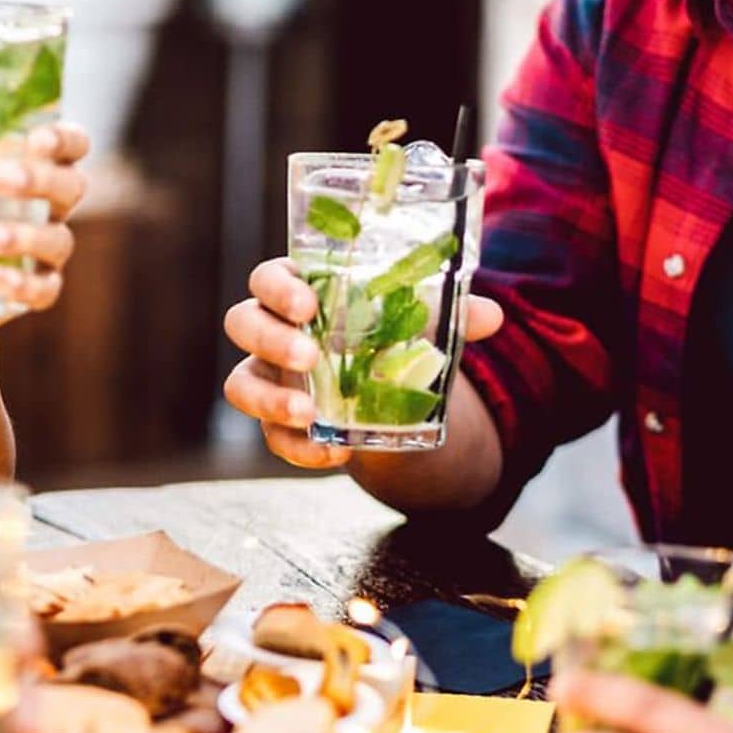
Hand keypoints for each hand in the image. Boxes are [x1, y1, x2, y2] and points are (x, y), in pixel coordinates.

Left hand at [0, 122, 89, 313]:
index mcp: (34, 169)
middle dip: (41, 179)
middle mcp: (49, 208)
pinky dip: (25, 283)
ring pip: (59, 239)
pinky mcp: (35, 290)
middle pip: (71, 186)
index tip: (37, 139)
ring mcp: (45, 251)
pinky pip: (46, 289)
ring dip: (25, 234)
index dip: (64, 139)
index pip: (70, 146)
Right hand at [221, 257, 503, 468]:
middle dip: (271, 338)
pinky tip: (332, 454)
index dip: (278, 288)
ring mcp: (268, 378)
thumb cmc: (389, 337)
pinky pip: (271, 437)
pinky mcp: (276, 423)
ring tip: (309, 411)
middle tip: (310, 355)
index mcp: (301, 291)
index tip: (308, 303)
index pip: (268, 278)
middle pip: (242, 323)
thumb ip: (452, 315)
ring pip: (240, 384)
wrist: (386, 393)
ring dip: (269, 398)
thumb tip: (493, 314)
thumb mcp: (420, 323)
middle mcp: (273, 331)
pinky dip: (298, 448)